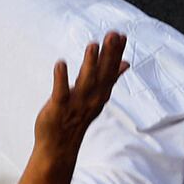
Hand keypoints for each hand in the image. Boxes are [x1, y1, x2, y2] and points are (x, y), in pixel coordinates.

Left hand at [33, 32, 127, 155]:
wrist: (59, 148)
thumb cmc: (76, 118)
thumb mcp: (97, 96)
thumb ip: (110, 78)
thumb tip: (126, 63)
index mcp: (100, 93)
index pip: (111, 71)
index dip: (116, 54)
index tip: (121, 35)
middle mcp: (91, 98)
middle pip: (102, 74)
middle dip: (108, 54)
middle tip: (113, 34)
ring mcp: (75, 104)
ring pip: (85, 82)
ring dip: (90, 64)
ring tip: (93, 45)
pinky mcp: (58, 108)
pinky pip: (60, 93)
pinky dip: (60, 79)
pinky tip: (61, 63)